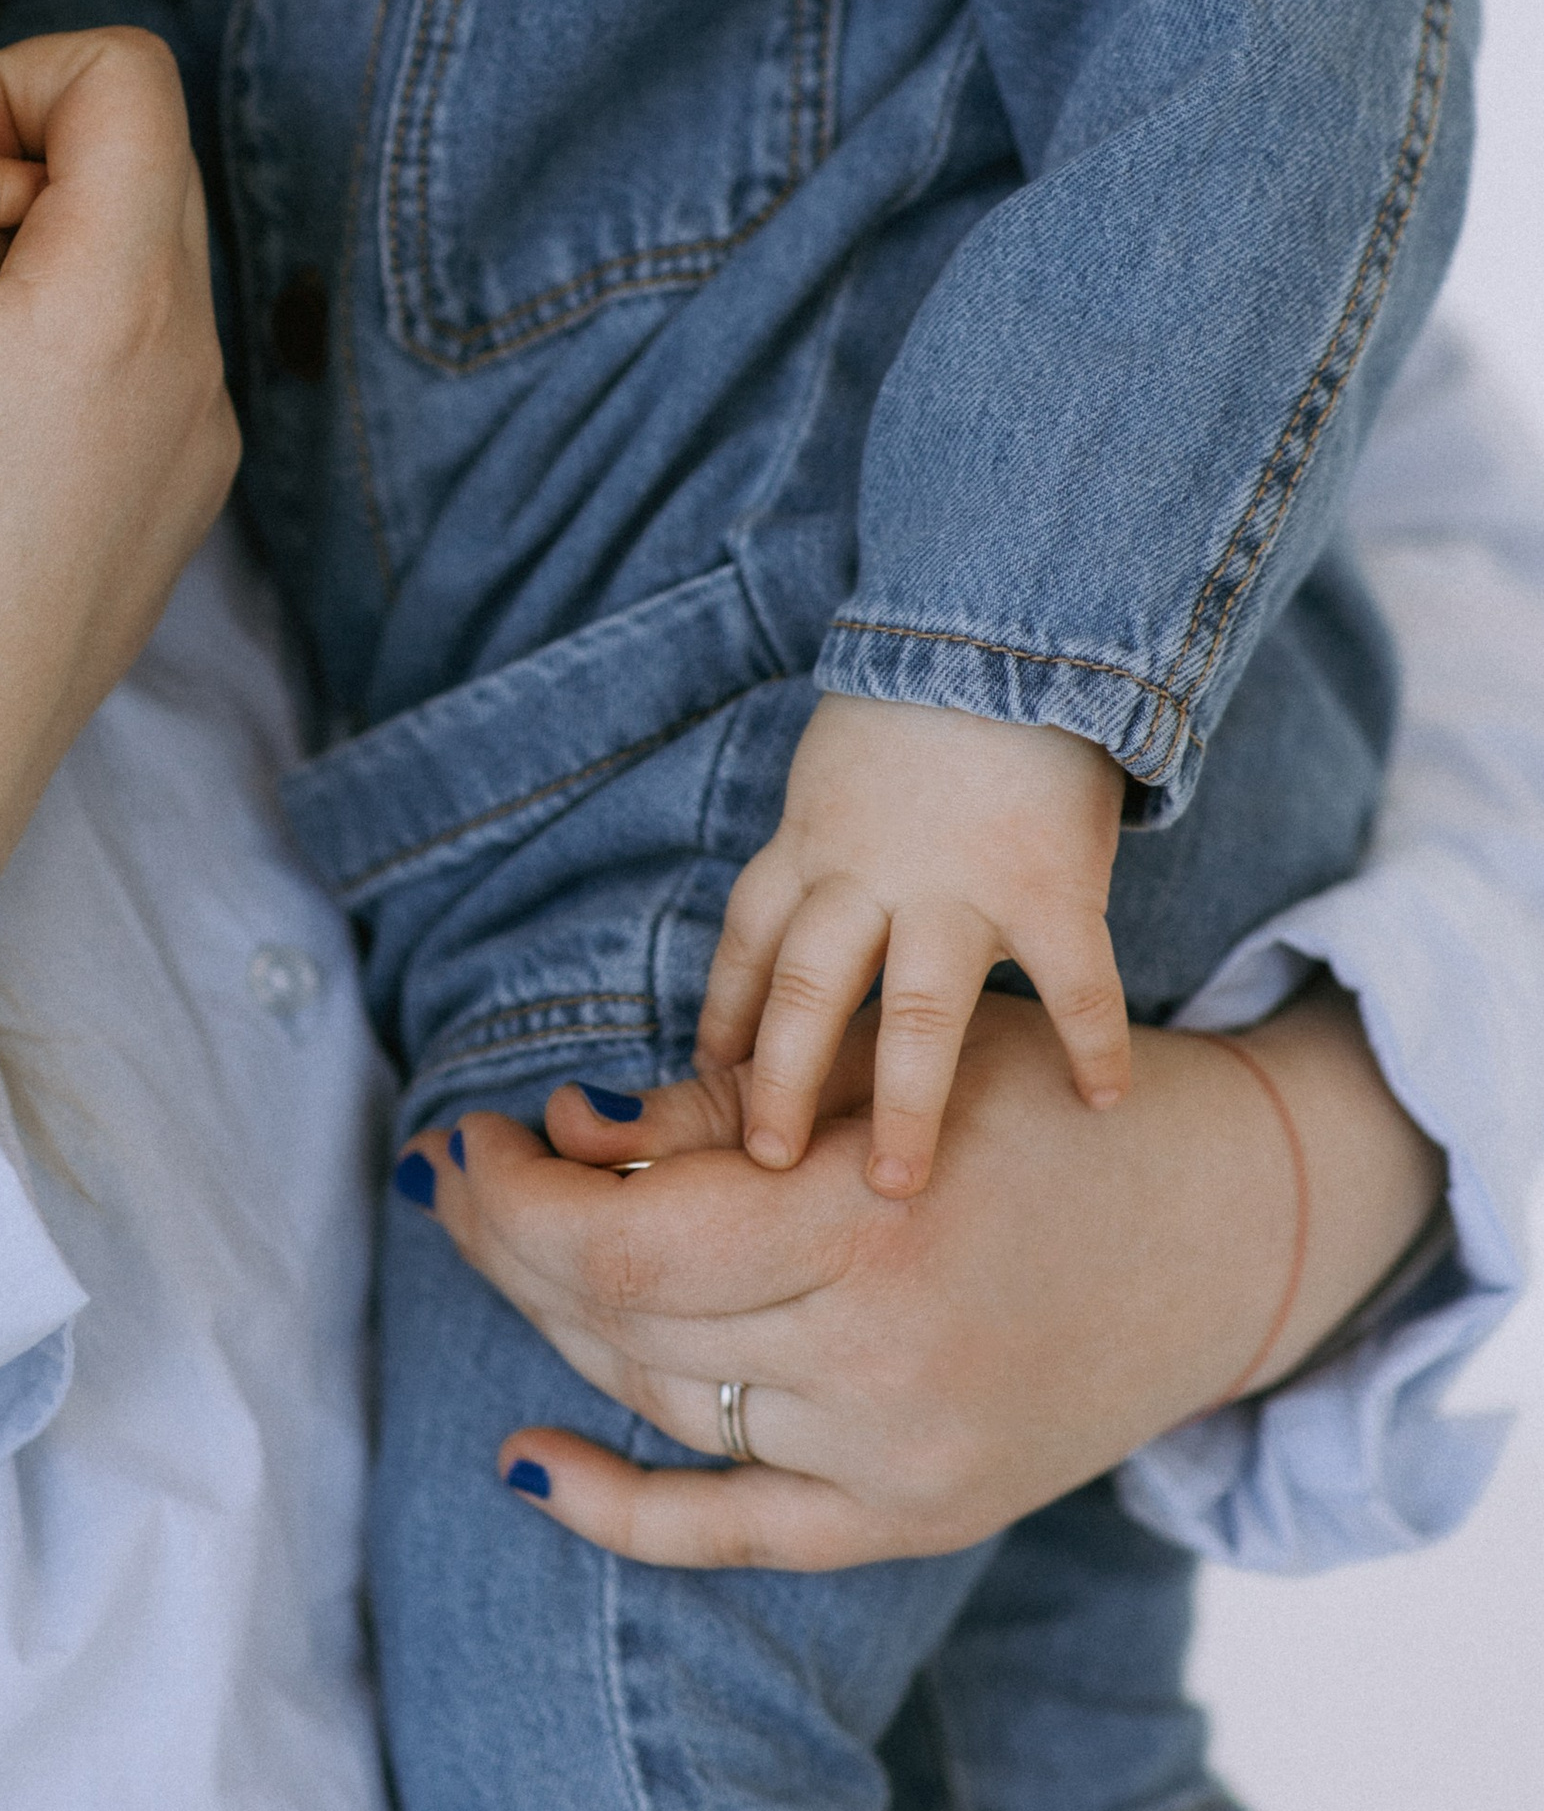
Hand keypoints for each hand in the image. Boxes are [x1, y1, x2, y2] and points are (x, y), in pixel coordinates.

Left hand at [396, 988, 1442, 1568]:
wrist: (1225, 1227)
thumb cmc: (1040, 1109)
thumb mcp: (892, 1061)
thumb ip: (726, 1104)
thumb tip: (561, 1128)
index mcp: (872, 1224)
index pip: (621, 1242)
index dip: (512, 1194)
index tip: (470, 1133)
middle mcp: (882, 1361)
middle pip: (622, 1322)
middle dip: (508, 1242)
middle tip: (453, 1175)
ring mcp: (900, 1458)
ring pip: (661, 1401)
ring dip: (555, 1322)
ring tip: (501, 1245)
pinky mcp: (920, 1518)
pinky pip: (734, 1533)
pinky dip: (620, 1510)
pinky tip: (526, 1460)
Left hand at [698, 691, 1130, 1197]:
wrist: (1008, 625)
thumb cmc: (918, 697)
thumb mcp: (834, 768)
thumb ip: (819, 844)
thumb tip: (794, 918)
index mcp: (808, 845)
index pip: (745, 947)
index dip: (723, 1020)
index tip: (709, 1083)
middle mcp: (867, 877)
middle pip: (805, 996)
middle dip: (781, 1085)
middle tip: (769, 1163)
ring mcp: (959, 888)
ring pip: (918, 1015)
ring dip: (906, 1104)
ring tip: (898, 1185)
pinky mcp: (1049, 887)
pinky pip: (1074, 985)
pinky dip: (1091, 1045)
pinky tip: (1103, 1102)